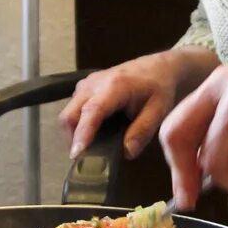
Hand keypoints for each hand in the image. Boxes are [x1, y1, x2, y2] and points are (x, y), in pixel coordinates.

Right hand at [60, 49, 217, 158]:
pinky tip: (95, 133)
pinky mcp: (85, 88)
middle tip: (85, 159)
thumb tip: (127, 152)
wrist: (158, 68)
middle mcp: (95, 83)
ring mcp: (87, 84)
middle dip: (72, 139)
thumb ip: (142, 132)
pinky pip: (73, 110)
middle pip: (69, 115)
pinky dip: (78, 125)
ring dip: (75, 133)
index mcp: (115, 87)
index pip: (91, 112)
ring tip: (93, 147)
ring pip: (68, 114)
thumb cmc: (159, 87)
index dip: (82, 134)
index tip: (77, 154)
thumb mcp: (158, 111)